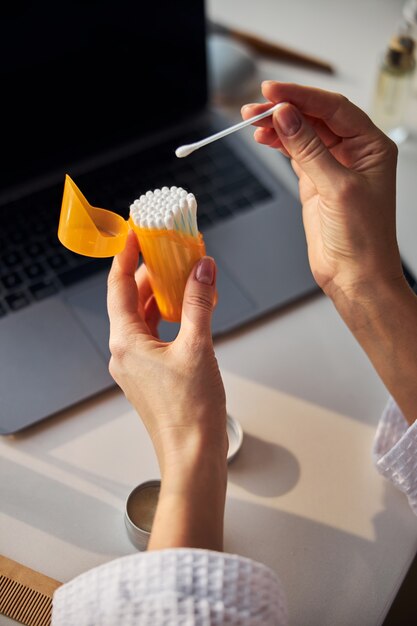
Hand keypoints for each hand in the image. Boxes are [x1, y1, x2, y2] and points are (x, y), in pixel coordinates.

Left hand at [107, 230, 227, 471]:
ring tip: (185, 277)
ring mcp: (137, 366)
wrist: (193, 455)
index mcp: (126, 341)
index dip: (126, 257)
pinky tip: (190, 311)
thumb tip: (202, 270)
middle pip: (132, 300)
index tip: (136, 235)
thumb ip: (199, 303)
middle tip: (170, 252)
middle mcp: (125, 352)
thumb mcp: (198, 347)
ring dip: (163, 296)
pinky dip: (170, 319)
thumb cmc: (191, 411)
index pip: (119, 287)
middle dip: (151, 274)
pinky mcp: (152, 375)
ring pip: (145, 319)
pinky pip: (155, 336)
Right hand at [242, 82, 403, 302]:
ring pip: (302, 134)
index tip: (273, 92)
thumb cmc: (363, 238)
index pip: (333, 109)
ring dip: (278, 126)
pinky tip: (264, 138)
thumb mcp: (337, 187)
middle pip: (315, 118)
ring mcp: (332, 167)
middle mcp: (353, 152)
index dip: (302, 96)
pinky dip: (278, 145)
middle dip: (285, 110)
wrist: (355, 276)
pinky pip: (295, 154)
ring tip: (251, 121)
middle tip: (255, 108)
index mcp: (371, 146)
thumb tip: (287, 116)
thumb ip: (310, 149)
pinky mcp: (315, 183)